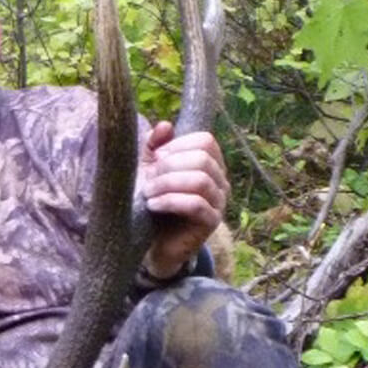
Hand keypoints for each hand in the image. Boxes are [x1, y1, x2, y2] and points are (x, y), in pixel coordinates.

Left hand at [137, 122, 229, 277]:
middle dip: (169, 166)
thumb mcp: (149, 169)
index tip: (155, 158)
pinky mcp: (211, 222)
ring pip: (200, 180)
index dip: (178, 145)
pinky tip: (153, 205)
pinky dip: (171, 201)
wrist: (154, 241)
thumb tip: (165, 125)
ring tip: (148, 192)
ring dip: (167, 183)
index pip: (205, 141)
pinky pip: (196, 204)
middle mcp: (220, 180)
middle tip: (147, 178)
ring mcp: (219, 202)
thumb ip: (155, 146)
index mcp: (210, 163)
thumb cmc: (154, 200)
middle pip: (202, 159)